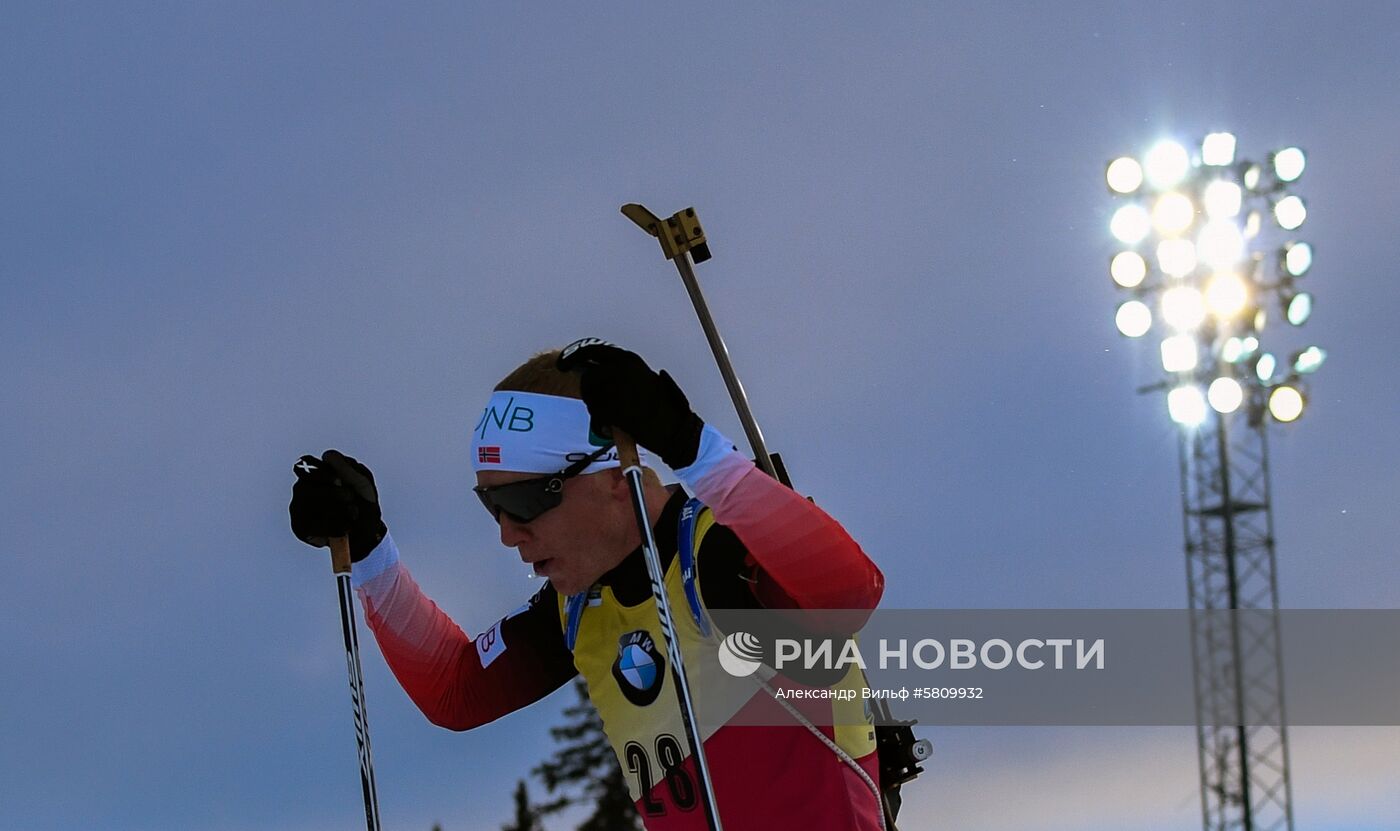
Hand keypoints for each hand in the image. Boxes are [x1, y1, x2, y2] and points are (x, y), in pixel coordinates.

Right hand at [289, 450, 386, 561]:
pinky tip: (344, 528)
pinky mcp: (299, 527)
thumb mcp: (363, 484)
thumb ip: (347, 468)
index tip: (339, 480)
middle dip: (333, 495)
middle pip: (305, 487)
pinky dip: (334, 527)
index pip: (305, 464)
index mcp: (317, 471)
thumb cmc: (363, 503)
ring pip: (308, 507)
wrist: (366, 533)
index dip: (323, 473)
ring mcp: (297, 507)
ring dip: (337, 512)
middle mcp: (302, 487)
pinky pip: (312, 526)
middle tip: (350, 499)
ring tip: (352, 514)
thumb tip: (327, 455)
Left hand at [557, 340, 703, 468]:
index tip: (564, 362)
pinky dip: (600, 422)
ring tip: (613, 416)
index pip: (592, 350)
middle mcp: (619, 369)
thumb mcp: (644, 378)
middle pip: (588, 375)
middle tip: (597, 402)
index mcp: (628, 359)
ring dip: (596, 407)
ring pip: (589, 395)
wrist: (674, 428)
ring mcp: (614, 387)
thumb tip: (601, 375)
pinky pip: (595, 412)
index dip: (574, 355)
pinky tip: (613, 426)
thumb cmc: (664, 407)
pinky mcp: (610, 407)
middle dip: (590, 390)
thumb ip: (623, 373)